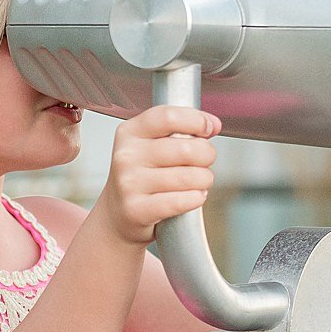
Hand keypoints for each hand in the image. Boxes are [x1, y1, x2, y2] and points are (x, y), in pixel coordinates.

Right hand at [92, 104, 220, 245]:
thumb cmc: (142, 176)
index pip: (169, 118)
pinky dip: (196, 198)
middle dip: (207, 155)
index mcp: (130, 132)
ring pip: (189, 177)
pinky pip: (182, 201)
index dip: (197, 121)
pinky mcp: (136, 209)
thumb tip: (212, 124)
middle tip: (204, 162)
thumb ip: (179, 129)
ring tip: (198, 182)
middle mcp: (126, 156)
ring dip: (204, 180)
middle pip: (186, 149)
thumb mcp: (149, 144)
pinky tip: (192, 197)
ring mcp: (129, 183)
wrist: (118, 213)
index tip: (208, 128)